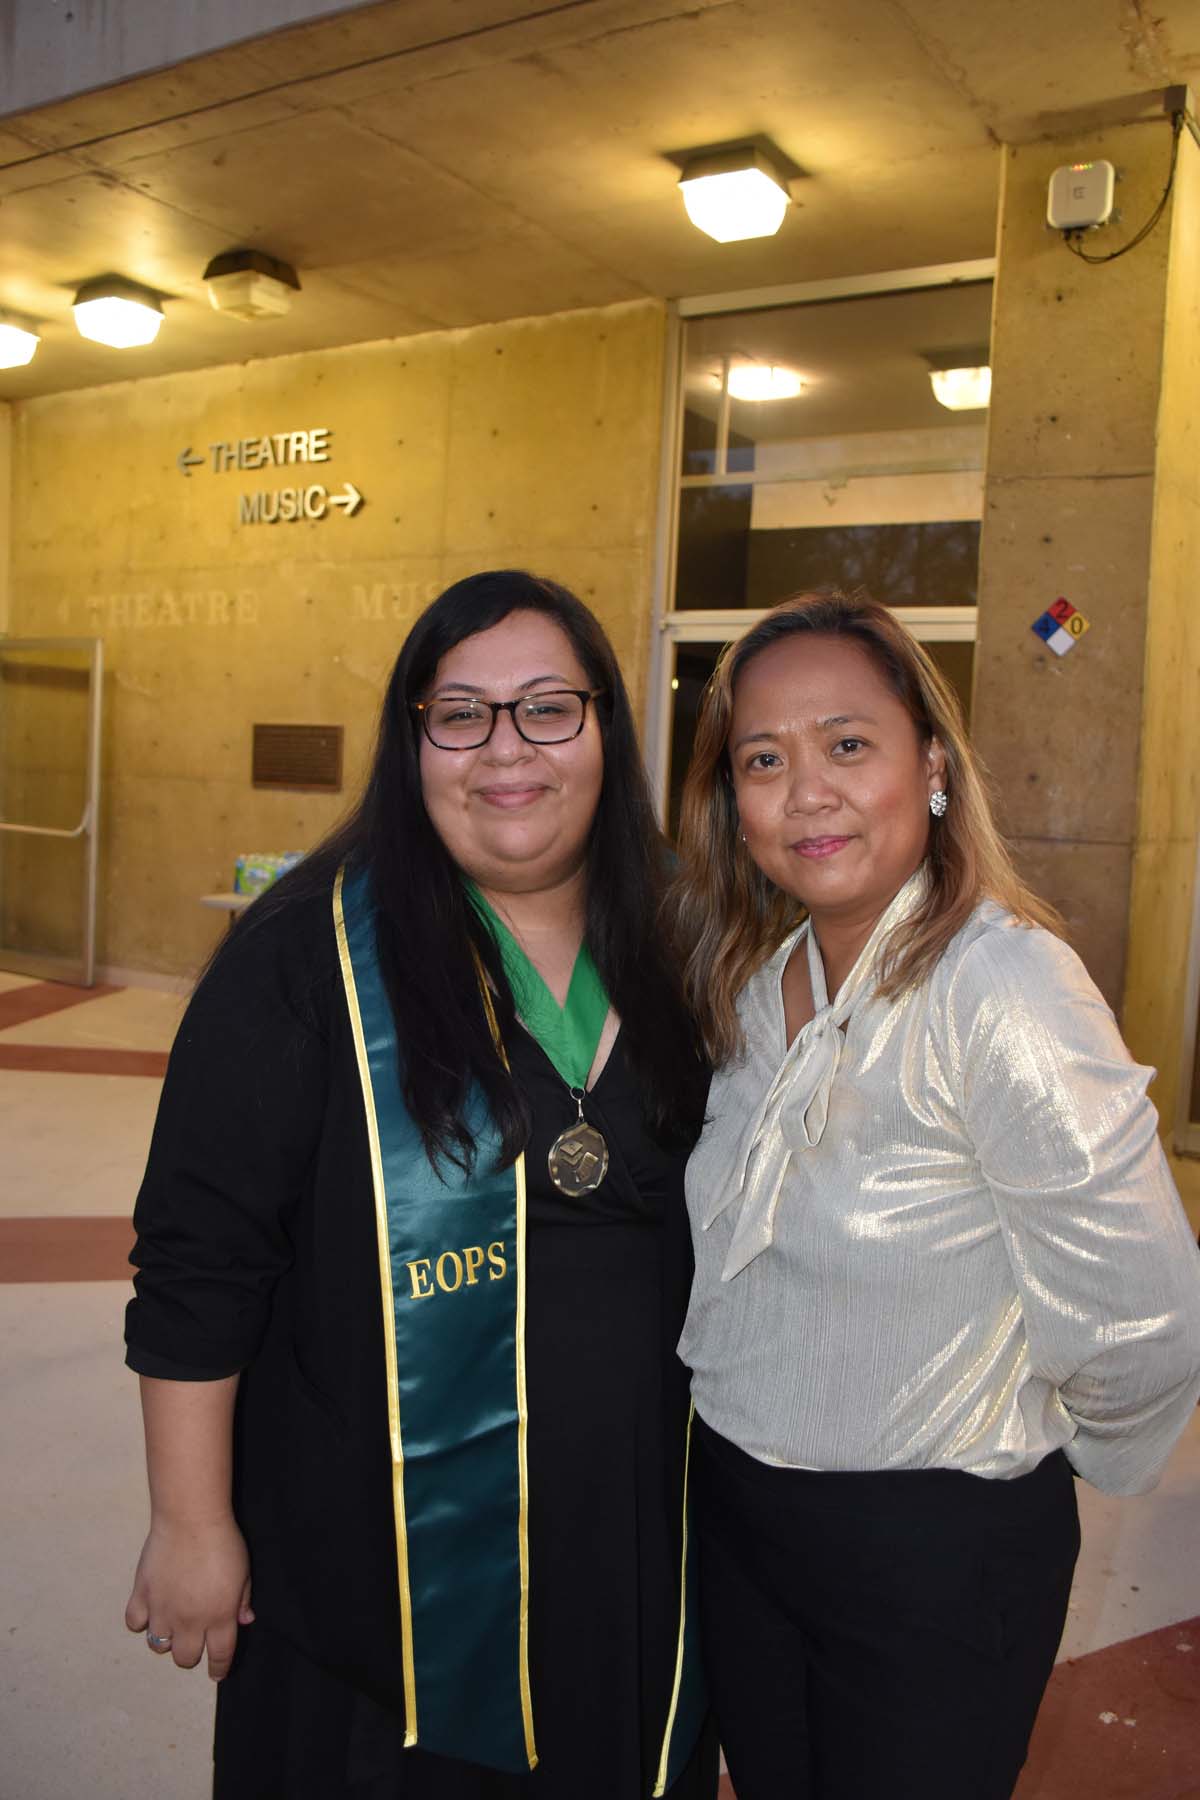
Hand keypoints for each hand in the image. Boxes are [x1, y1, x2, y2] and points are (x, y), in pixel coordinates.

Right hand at [125, 1515, 254, 1679]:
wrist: (191, 1519)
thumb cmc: (223, 1542)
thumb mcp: (244, 1572)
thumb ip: (242, 1600)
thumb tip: (243, 1621)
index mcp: (219, 1617)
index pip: (219, 1656)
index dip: (219, 1668)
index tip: (217, 1672)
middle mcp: (189, 1621)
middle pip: (185, 1659)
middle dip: (191, 1654)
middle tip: (194, 1638)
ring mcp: (162, 1610)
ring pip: (158, 1646)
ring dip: (166, 1638)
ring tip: (172, 1622)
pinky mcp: (142, 1595)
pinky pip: (134, 1623)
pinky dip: (141, 1621)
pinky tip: (150, 1609)